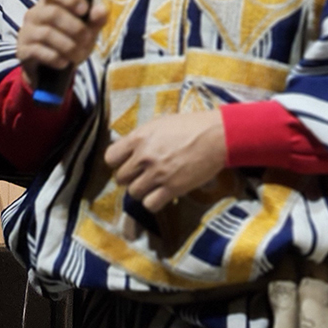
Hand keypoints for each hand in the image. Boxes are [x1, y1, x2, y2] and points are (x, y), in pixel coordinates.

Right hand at [16, 0, 109, 88]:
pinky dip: (56, 58)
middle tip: (87, 39)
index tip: (84, 9)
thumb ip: (96, 20)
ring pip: (47, 33)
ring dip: (69, 46)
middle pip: (54, 13)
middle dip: (76, 29)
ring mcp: (26, 31)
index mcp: (51, 2)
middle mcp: (35, 13)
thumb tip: (101, 10)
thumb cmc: (70, 40)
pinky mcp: (22, 50)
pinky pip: (38, 51)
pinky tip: (64, 62)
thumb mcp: (88, 30)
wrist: (50, 68)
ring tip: (77, 54)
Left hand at [105, 110, 227, 211]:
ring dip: (142, 190)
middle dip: (131, 177)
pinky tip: (162, 194)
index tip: (127, 162)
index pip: (110, 158)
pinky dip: (154, 201)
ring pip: (134, 193)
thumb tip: (129, 149)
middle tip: (143, 174)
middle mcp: (144, 157)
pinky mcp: (172, 188)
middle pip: (121, 178)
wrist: (217, 135)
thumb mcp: (161, 123)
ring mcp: (157, 174)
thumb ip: (142, 137)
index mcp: (139, 137)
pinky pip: (150, 204)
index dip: (118, 162)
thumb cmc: (192, 125)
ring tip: (154, 184)